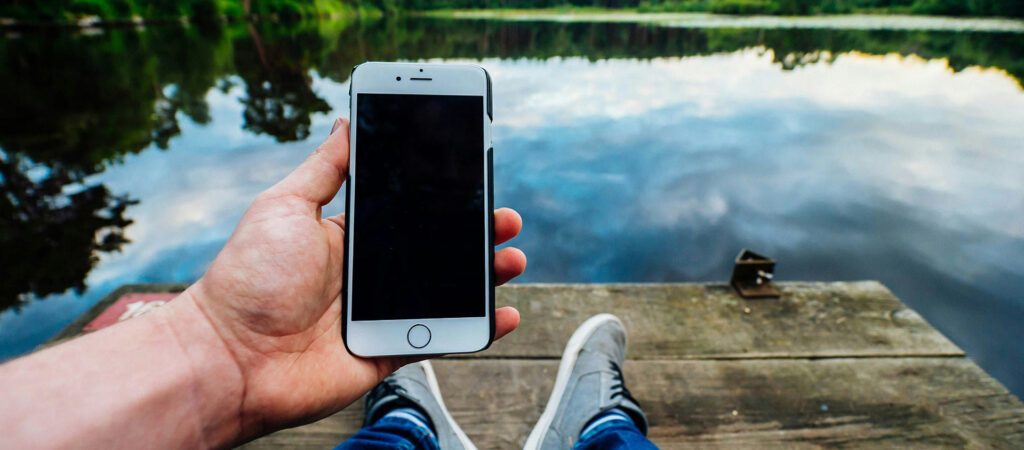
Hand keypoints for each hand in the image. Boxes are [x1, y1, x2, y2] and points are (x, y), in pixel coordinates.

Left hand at [183, 118, 526, 438]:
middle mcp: (368, 275)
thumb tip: (344, 122)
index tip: (473, 182)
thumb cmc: (249, 278)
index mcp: (347, 238)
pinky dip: (475, 330)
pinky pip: (440, 338)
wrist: (229, 356)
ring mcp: (380, 315)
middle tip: (504, 220)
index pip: (407, 213)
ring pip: (446, 292)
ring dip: (484, 277)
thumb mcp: (284, 206)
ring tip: (511, 259)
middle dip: (475, 233)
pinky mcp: (386, 351)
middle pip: (435, 251)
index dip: (442, 199)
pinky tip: (501, 314)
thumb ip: (324, 169)